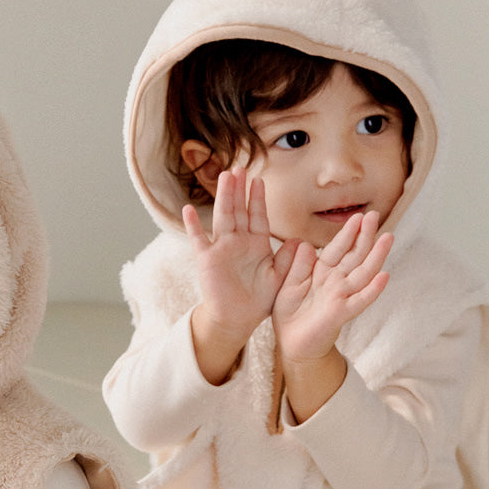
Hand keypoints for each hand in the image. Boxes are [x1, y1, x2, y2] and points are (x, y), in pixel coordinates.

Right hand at [185, 168, 296, 382]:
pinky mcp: (207, 260)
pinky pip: (199, 240)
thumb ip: (289, 259)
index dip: (257, 198)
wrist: (238, 320)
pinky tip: (188, 209)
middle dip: (239, 189)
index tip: (259, 180)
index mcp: (256, 245)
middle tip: (239, 167)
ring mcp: (221, 249)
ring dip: (224, 197)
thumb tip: (301, 241)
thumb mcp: (280, 278)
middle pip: (238, 209)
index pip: (257, 215)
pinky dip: (192, 226)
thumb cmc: (259, 301)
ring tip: (225, 176)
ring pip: (223, 217)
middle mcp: (238, 243)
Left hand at [274, 210, 392, 363]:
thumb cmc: (290, 314)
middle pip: (355, 256)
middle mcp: (336, 282)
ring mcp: (341, 297)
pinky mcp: (341, 313)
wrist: (291, 343)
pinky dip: (373, 290)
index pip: (337, 249)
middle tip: (374, 215)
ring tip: (387, 238)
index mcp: (322, 273)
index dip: (347, 233)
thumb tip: (305, 243)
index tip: (358, 216)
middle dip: (365, 236)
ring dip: (376, 256)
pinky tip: (385, 276)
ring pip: (363, 273)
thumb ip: (297, 266)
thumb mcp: (288, 285)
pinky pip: (360, 300)